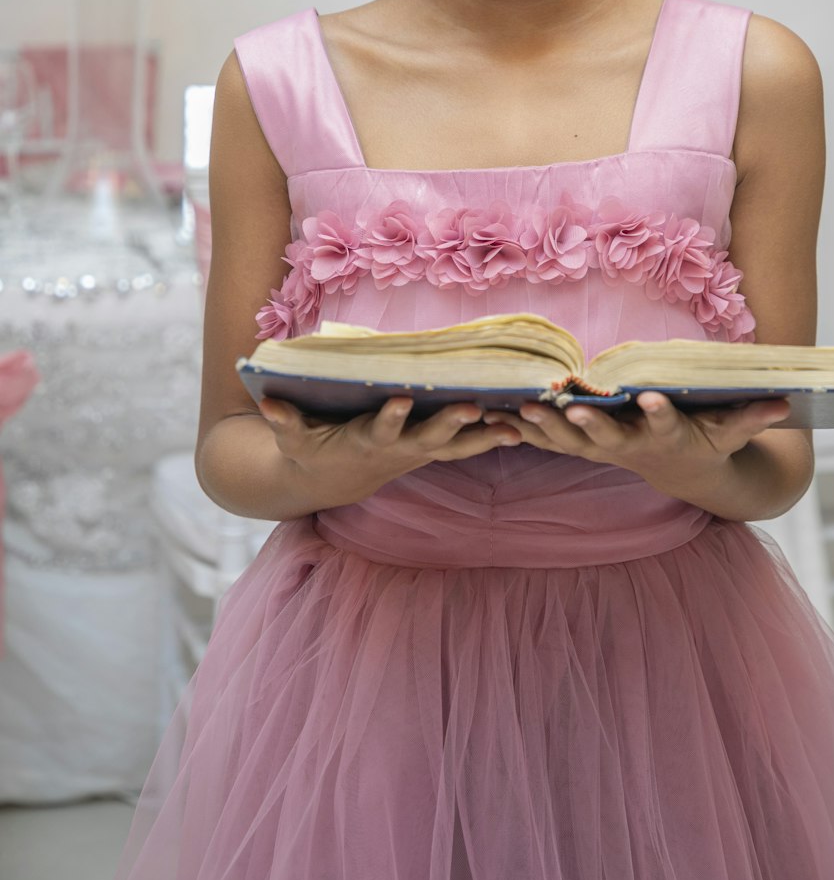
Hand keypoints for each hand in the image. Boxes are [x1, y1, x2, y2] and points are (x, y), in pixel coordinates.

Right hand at [258, 395, 522, 505]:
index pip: (380, 427)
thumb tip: (265, 401)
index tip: (402, 398)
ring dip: (485, 438)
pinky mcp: (432, 451)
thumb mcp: (293, 438)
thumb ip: (284, 421)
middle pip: (428, 438)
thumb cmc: (311, 448)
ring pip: (457, 448)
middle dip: (450, 425)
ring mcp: (418, 453)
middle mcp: (397, 449)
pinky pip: (467, 446)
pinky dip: (492, 437)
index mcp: (365, 441)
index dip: (391, 416)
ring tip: (517, 428)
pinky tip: (523, 426)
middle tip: (472, 408)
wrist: (331, 481)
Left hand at [482, 392, 789, 500]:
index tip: (653, 400)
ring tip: (519, 410)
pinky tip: (495, 416)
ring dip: (546, 429)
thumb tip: (784, 403)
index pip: (667, 425)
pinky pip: (550, 441)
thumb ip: (751, 418)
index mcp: (669, 437)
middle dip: (590, 425)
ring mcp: (605, 450)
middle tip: (572, 409)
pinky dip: (525, 431)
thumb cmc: (709, 442)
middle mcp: (634, 446)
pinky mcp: (584, 447)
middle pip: (610, 438)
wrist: (683, 474)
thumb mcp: (731, 433)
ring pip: (571, 442)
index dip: (661, 414)